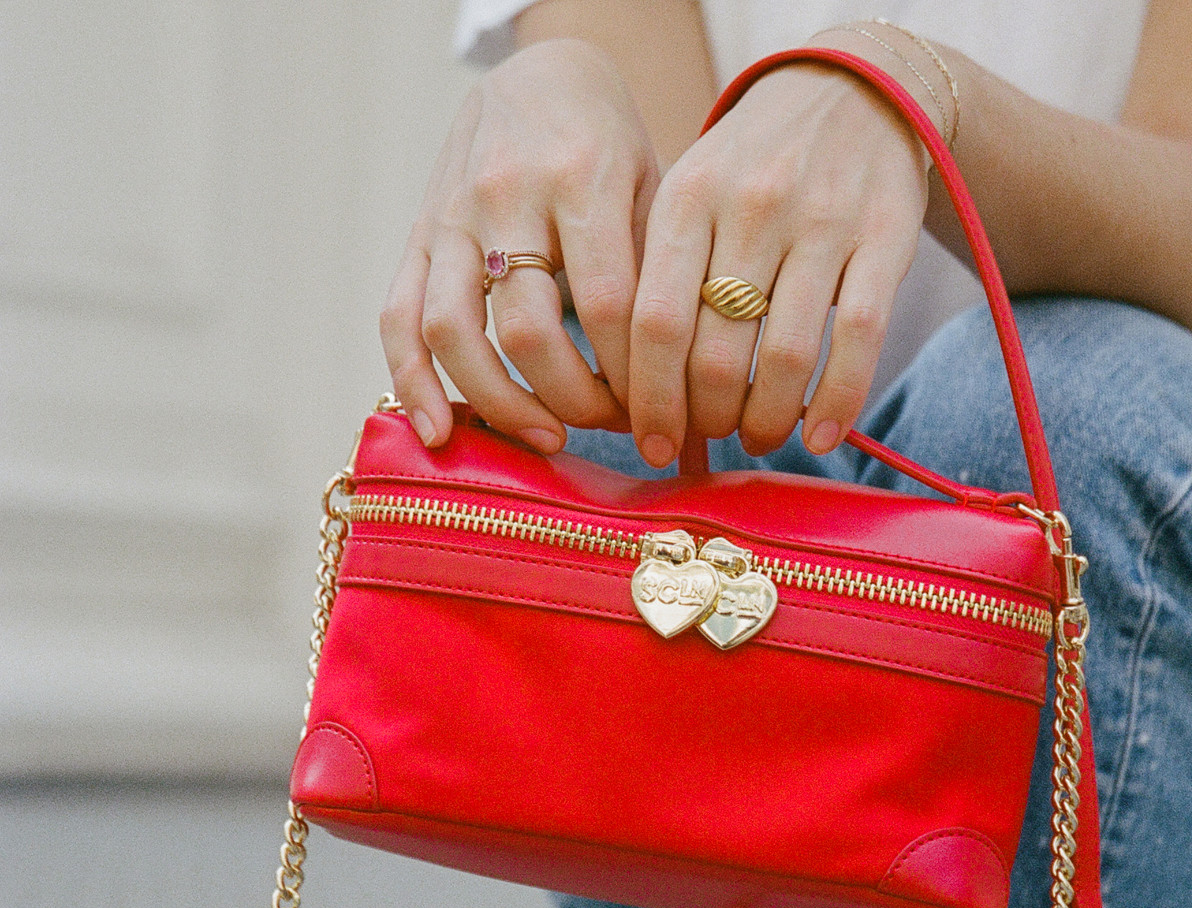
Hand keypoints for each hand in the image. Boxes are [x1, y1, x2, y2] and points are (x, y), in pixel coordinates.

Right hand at [381, 39, 655, 450]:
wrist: (541, 76)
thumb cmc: (611, 149)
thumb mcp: (652, 191)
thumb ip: (656, 278)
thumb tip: (684, 391)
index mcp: (581, 179)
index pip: (606, 306)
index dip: (634, 377)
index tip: (659, 414)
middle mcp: (508, 196)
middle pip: (529, 331)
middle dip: (576, 399)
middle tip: (613, 424)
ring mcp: (453, 216)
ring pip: (454, 332)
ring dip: (501, 403)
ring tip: (546, 439)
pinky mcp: (419, 235)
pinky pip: (399, 317)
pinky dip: (413, 383)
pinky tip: (439, 434)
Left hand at [628, 63, 929, 465]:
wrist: (857, 87)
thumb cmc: (756, 165)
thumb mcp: (692, 194)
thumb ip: (666, 282)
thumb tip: (643, 400)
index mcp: (688, 198)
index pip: (653, 322)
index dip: (650, 399)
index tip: (651, 444)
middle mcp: (751, 206)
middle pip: (715, 352)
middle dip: (707, 418)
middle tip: (711, 438)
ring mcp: (822, 220)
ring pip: (784, 357)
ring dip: (767, 420)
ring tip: (759, 438)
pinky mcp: (885, 236)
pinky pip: (858, 340)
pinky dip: (837, 403)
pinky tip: (822, 436)